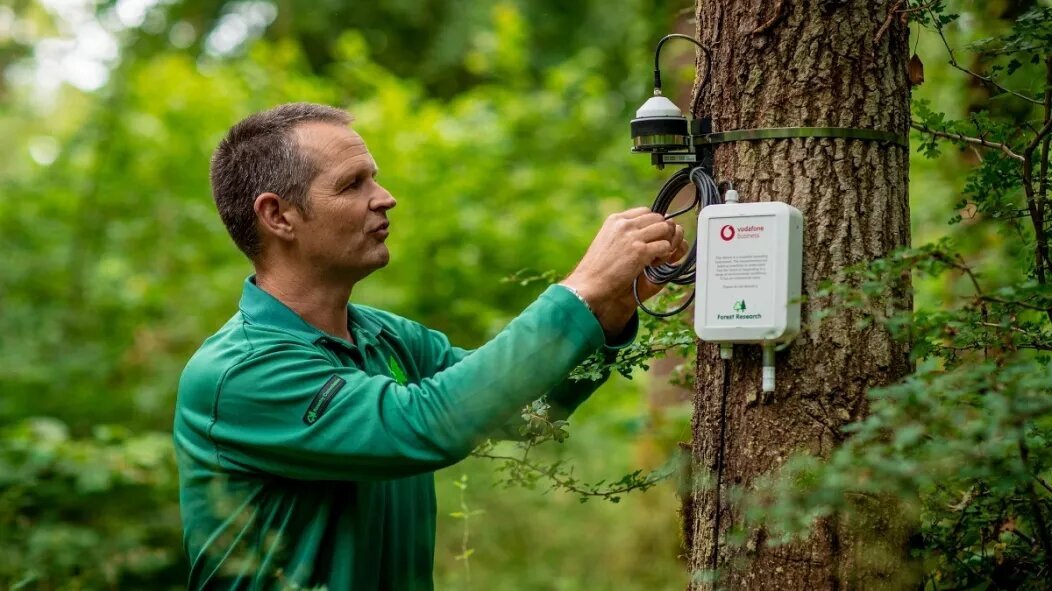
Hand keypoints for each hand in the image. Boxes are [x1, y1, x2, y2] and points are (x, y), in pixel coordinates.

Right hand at [560, 207, 682, 336]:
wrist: (589, 284)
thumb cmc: (598, 268)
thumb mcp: (607, 240)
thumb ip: (623, 232)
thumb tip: (645, 230)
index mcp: (615, 219)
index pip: (646, 211)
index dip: (652, 225)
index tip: (648, 239)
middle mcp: (624, 224)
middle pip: (658, 218)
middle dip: (662, 234)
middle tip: (654, 249)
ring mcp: (633, 237)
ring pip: (665, 229)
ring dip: (665, 244)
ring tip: (654, 257)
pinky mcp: (640, 252)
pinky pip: (665, 246)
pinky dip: (664, 257)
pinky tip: (652, 265)